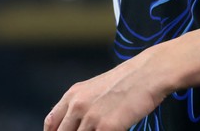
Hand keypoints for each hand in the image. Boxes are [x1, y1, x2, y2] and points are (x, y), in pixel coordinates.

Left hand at [44, 53, 167, 130]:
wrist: (147, 74)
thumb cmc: (126, 81)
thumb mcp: (94, 88)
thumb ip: (80, 105)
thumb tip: (73, 123)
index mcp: (72, 96)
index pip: (51, 123)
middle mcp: (78, 106)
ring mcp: (92, 118)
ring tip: (100, 130)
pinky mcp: (108, 127)